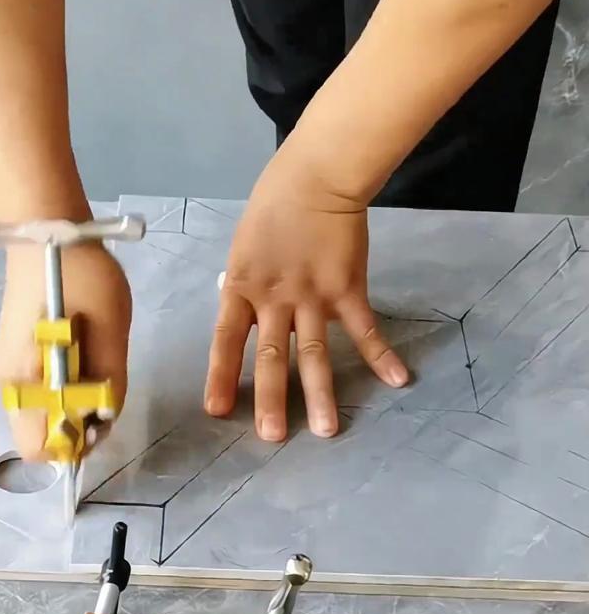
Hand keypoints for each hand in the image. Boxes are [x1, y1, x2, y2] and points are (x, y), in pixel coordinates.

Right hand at [0, 240, 131, 460]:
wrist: (48, 232)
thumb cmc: (80, 276)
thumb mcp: (110, 329)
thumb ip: (110, 381)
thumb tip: (104, 418)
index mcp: (24, 380)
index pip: (38, 448)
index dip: (74, 444)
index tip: (100, 414)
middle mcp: (9, 384)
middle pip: (39, 437)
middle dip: (75, 427)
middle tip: (103, 390)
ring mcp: (10, 370)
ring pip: (42, 416)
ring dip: (72, 407)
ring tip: (95, 368)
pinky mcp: (18, 357)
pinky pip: (41, 394)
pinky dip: (64, 391)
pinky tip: (82, 360)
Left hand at [204, 139, 408, 440]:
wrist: (316, 176)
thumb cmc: (273, 208)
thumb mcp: (244, 247)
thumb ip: (245, 286)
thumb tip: (242, 316)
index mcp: (242, 287)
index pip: (225, 339)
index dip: (220, 376)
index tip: (216, 411)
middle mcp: (275, 298)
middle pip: (271, 356)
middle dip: (271, 399)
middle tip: (272, 437)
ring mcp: (312, 296)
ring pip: (315, 352)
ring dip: (321, 393)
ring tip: (327, 431)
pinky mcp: (347, 289)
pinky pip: (364, 329)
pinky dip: (381, 355)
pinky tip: (396, 380)